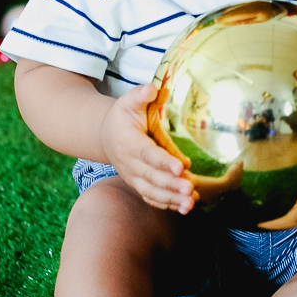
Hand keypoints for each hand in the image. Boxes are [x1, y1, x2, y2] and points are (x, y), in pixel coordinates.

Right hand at [100, 83, 197, 213]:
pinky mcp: (139, 185)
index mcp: (128, 142)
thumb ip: (140, 95)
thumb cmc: (122, 117)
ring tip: (191, 203)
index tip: (181, 166)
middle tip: (190, 188)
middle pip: (151, 177)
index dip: (164, 161)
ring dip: (171, 199)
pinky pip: (152, 198)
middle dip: (171, 184)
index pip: (147, 154)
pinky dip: (167, 204)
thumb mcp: (127, 102)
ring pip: (151, 191)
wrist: (106, 136)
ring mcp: (133, 177)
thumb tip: (153, 89)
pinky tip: (185, 208)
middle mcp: (129, 163)